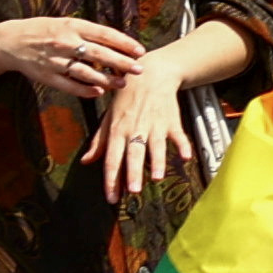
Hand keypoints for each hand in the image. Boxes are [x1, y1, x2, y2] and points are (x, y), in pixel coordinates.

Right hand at [0, 14, 147, 110]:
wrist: (11, 41)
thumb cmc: (45, 30)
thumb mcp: (66, 23)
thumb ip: (88, 32)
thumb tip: (117, 42)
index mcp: (72, 25)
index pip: (104, 34)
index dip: (124, 43)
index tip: (140, 51)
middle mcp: (65, 42)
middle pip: (99, 53)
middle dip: (121, 62)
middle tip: (138, 69)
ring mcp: (55, 60)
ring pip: (86, 72)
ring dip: (106, 79)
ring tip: (122, 83)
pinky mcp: (47, 76)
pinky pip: (69, 85)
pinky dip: (85, 90)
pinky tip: (99, 92)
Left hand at [96, 65, 193, 199]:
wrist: (150, 75)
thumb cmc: (126, 98)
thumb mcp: (109, 117)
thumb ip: (99, 141)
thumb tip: (86, 161)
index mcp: (117, 130)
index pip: (112, 159)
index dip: (111, 179)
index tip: (111, 198)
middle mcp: (135, 129)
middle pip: (133, 154)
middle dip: (133, 173)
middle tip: (134, 192)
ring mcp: (154, 124)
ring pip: (155, 146)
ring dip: (156, 161)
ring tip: (156, 178)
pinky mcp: (171, 120)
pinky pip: (178, 135)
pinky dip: (183, 145)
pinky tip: (186, 157)